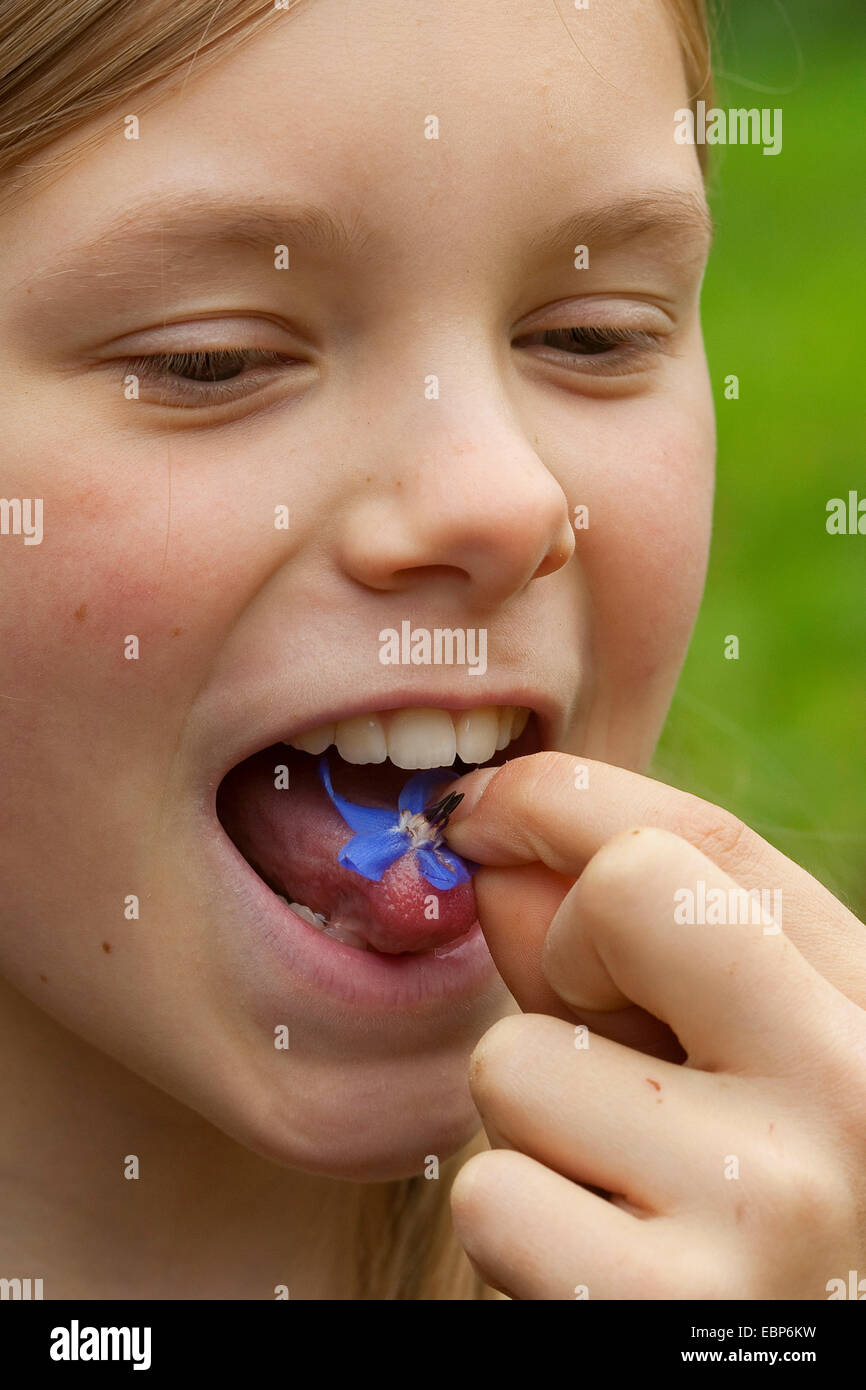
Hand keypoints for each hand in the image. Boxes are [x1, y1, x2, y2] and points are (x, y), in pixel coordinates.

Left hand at [443, 752, 865, 1298]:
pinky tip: (599, 1264)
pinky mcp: (666, 1315)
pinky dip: (517, 1224)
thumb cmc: (762, 1208)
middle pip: (624, 889)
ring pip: (515, 1062)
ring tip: (620, 1190)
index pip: (710, 841)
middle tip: (599, 1035)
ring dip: (534, 1125)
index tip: (489, 814)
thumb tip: (495, 860)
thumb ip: (624, 959)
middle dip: (566, 947)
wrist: (815, 1384)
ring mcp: (769, 1206)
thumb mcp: (730, 1062)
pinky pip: (492, 1195)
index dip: (565, 801)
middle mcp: (849, 1089)